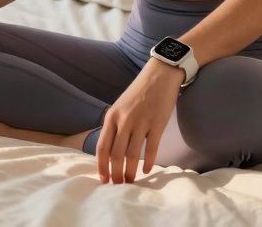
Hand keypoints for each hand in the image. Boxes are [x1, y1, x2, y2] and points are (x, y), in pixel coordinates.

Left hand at [96, 59, 184, 183]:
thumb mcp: (120, 106)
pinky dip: (148, 161)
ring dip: (131, 171)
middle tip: (118, 185)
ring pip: (132, 154)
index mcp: (111, 116)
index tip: (103, 179)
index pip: (102, 146)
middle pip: (116, 154)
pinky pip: (151, 147)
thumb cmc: (139, 92)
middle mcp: (124, 120)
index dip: (101, 165)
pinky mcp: (157, 123)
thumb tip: (110, 151)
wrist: (160, 74)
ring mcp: (141, 121)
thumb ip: (114, 126)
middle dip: (116, 173)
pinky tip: (147, 170)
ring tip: (131, 182)